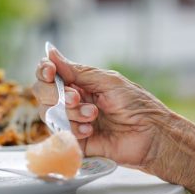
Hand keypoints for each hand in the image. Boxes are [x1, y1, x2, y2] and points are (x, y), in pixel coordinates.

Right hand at [32, 46, 171, 166]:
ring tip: (94, 115)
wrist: (151, 134)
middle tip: (77, 98)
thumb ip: (78, 71)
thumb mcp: (107, 81)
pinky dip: (73, 129)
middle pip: (43, 93)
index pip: (50, 74)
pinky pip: (60, 134)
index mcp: (82, 83)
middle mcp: (74, 100)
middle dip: (56, 94)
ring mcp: (73, 121)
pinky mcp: (75, 141)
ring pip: (49, 113)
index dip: (44, 71)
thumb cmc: (135, 104)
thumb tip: (50, 52)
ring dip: (70, 112)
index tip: (50, 72)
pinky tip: (91, 131)